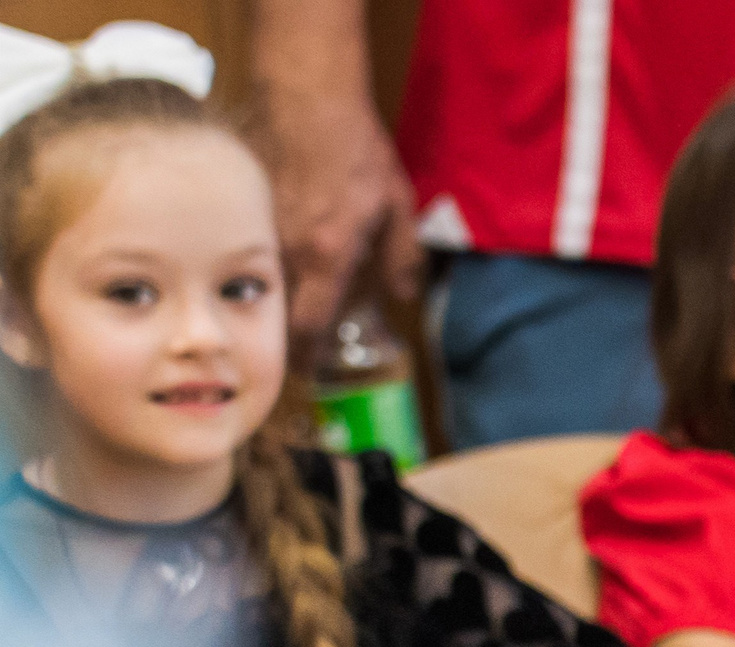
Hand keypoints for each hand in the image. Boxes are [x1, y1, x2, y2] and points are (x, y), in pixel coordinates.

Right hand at [257, 94, 422, 339]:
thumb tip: (405, 295)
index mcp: (328, 255)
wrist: (306, 94)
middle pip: (274, 312)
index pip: (307, 327)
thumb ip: (403, 258)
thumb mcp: (398, 205)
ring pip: (252, 283)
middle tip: (292, 351)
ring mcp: (256, 227)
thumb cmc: (355, 147)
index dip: (305, 358)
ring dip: (263, 303)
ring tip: (275, 314)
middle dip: (281, 336)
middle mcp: (287, 248)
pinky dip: (246, 264)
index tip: (306, 373)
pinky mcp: (237, 207)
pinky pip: (238, 248)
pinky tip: (256, 265)